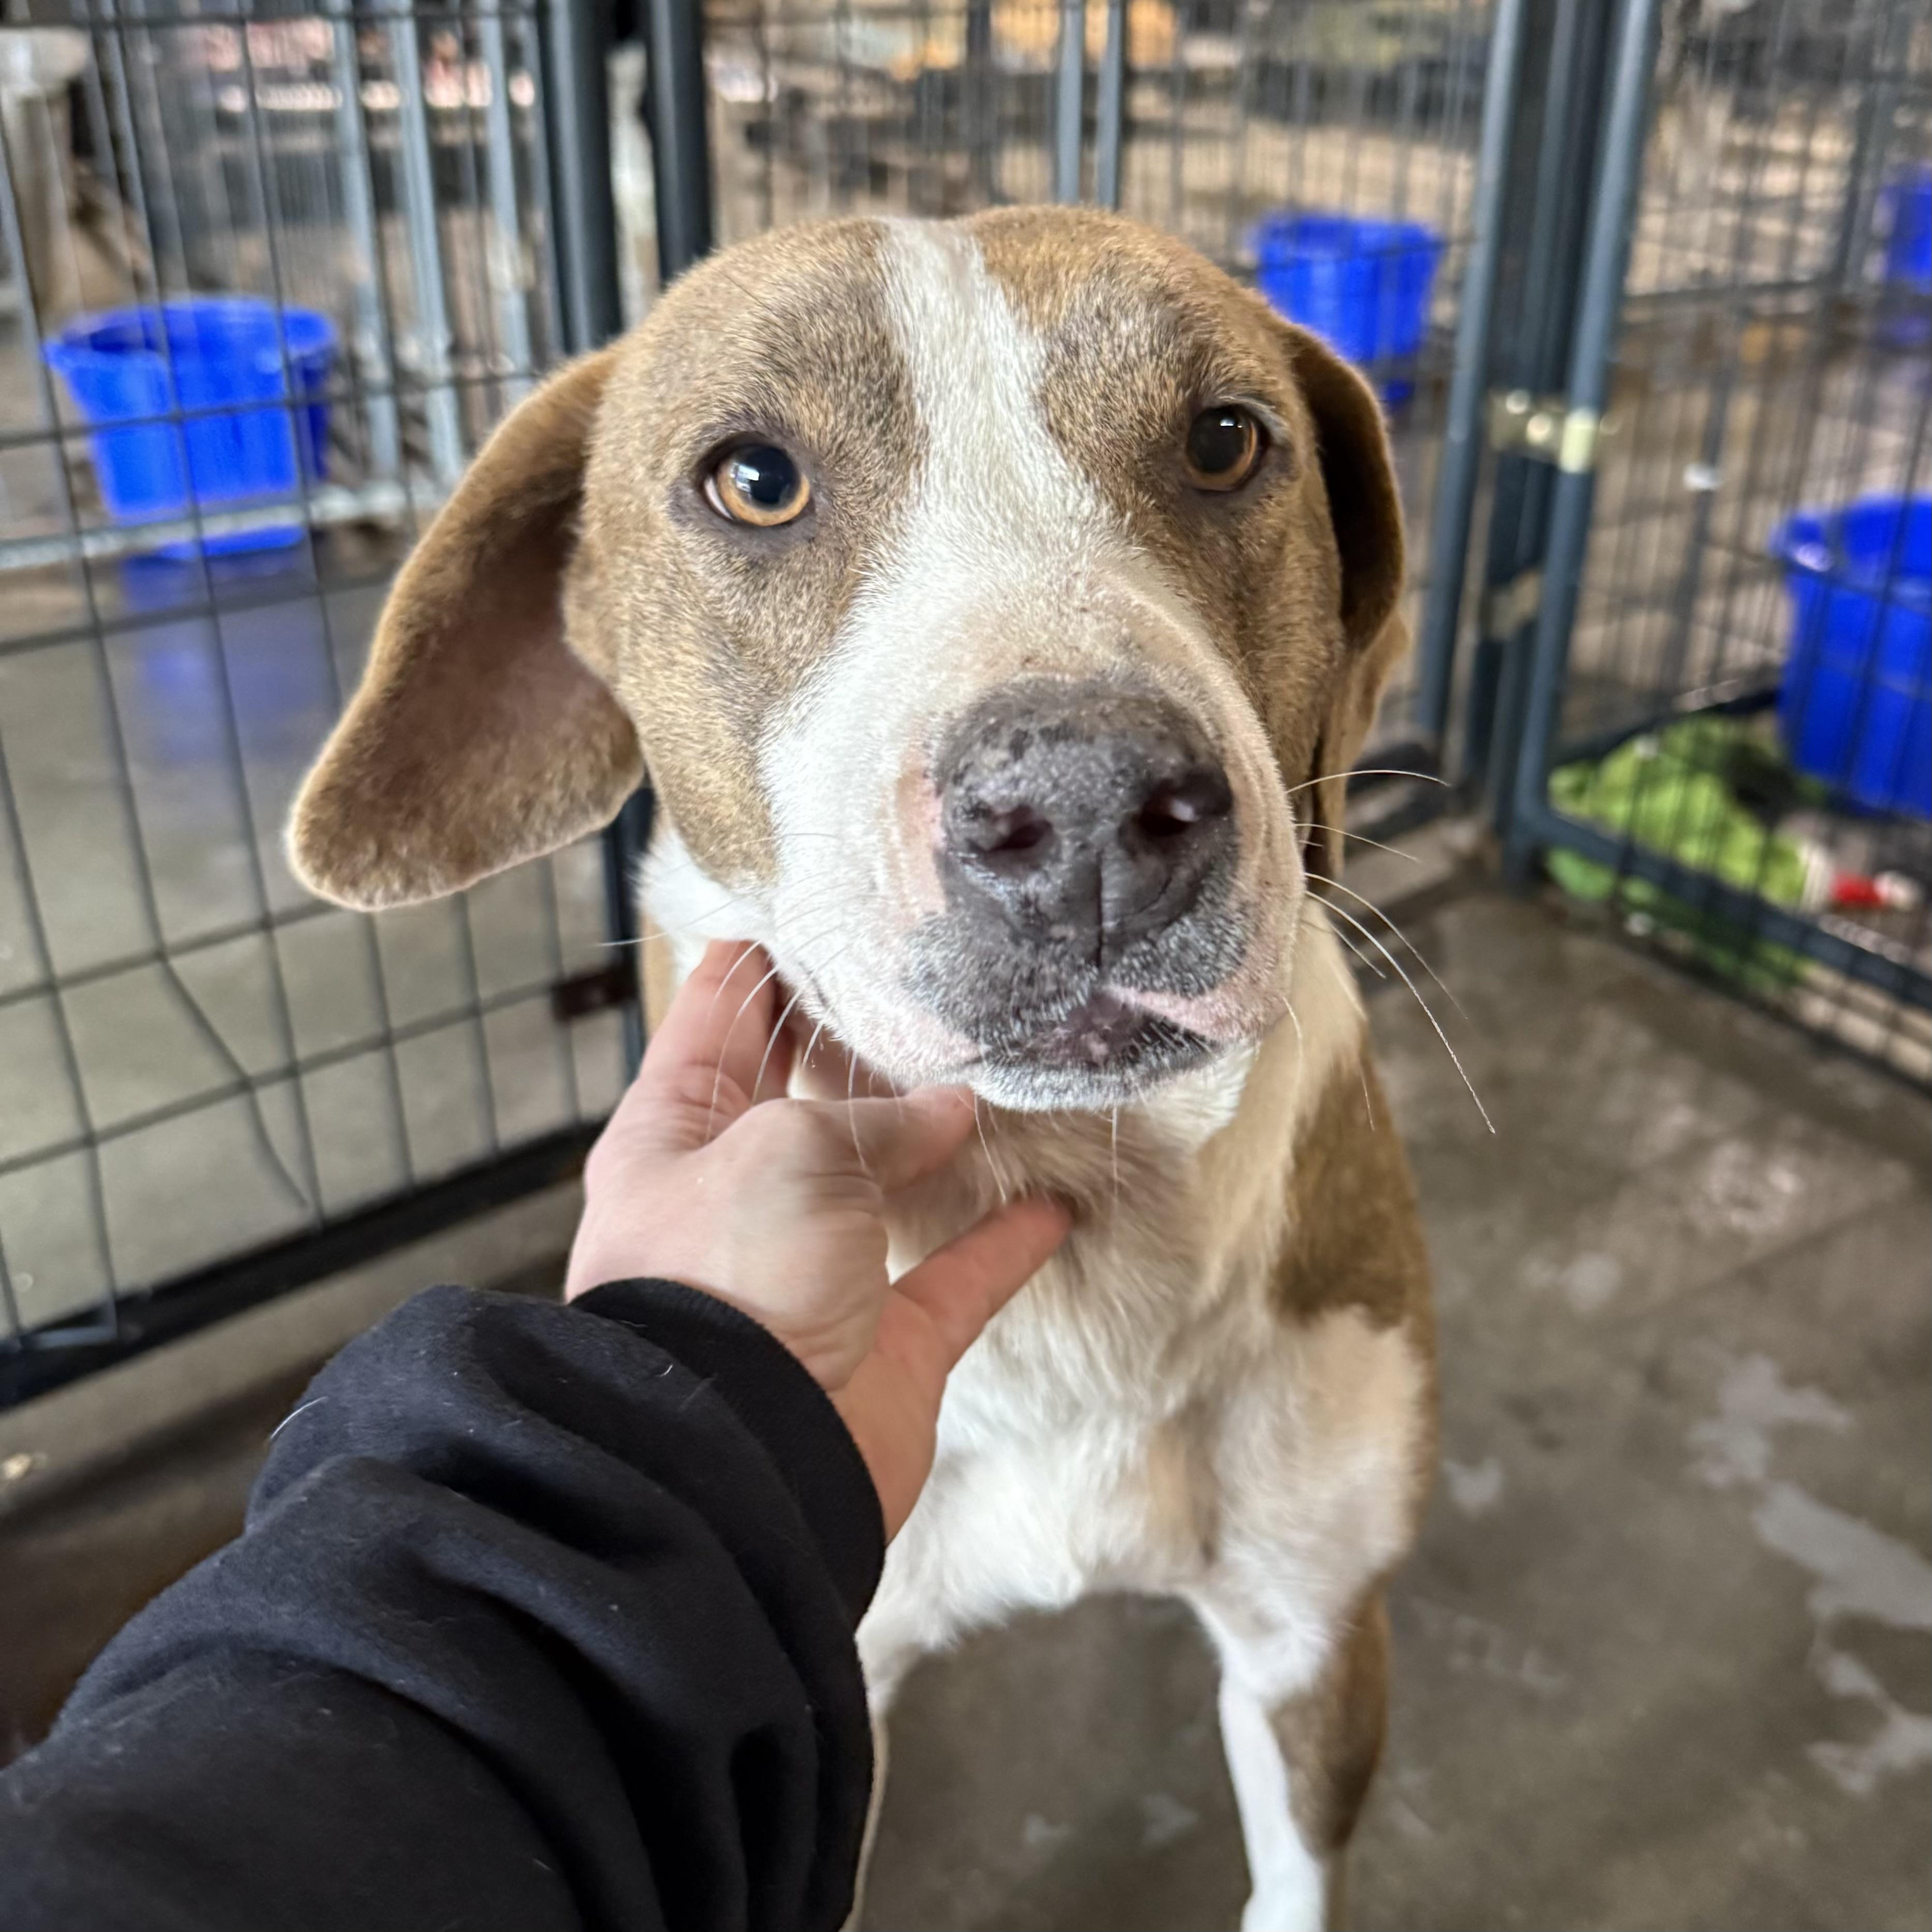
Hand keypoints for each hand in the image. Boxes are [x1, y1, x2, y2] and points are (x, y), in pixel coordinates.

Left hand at [566, 940, 1069, 1533]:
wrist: (739, 1464)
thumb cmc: (727, 1281)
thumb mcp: (785, 1151)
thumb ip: (867, 1119)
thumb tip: (944, 1110)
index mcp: (675, 1136)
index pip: (719, 1017)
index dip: (764, 957)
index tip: (823, 903)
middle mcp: (739, 1198)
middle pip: (803, 1095)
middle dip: (856, 1040)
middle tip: (927, 975)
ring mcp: (812, 1274)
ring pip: (885, 1183)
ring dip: (938, 1139)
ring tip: (995, 1075)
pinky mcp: (883, 1345)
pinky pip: (955, 1277)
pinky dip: (1004, 1242)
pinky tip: (1052, 1201)